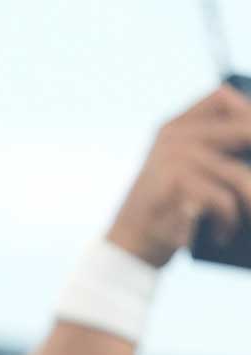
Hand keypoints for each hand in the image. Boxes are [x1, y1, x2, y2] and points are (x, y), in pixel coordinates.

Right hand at [107, 85, 250, 267]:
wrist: (128, 245)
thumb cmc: (166, 210)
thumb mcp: (185, 170)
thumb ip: (213, 148)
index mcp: (174, 128)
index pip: (223, 97)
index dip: (248, 110)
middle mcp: (174, 138)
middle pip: (245, 129)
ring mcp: (174, 160)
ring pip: (240, 175)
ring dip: (248, 202)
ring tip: (247, 217)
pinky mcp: (176, 186)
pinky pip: (224, 201)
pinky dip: (228, 222)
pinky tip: (224, 235)